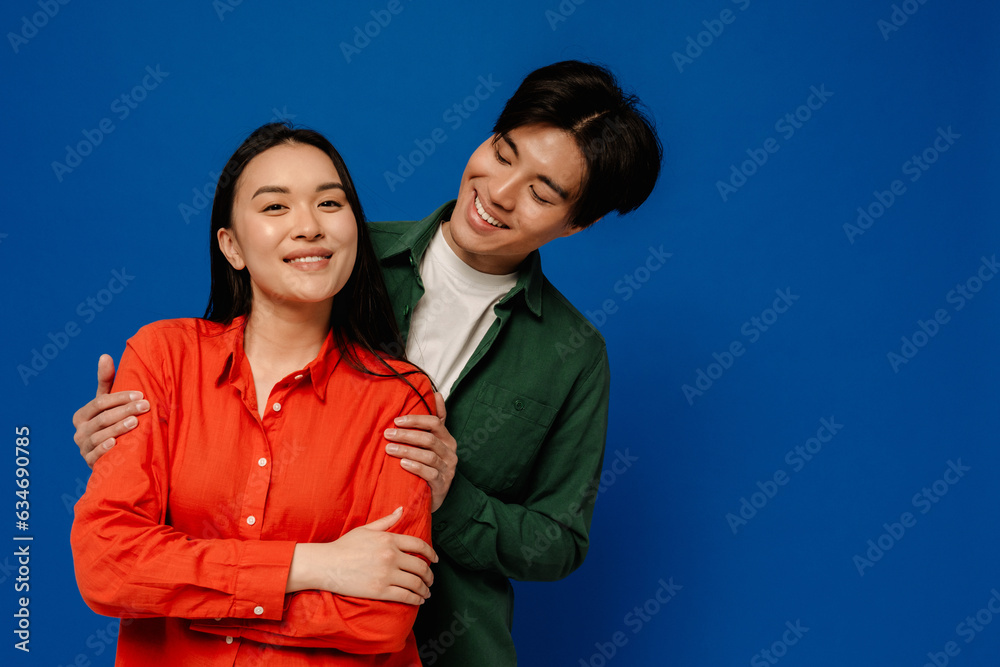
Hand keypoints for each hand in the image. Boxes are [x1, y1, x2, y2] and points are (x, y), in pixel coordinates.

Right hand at [72, 354, 148, 466]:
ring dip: (118, 428)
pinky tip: (115, 443)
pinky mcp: (90, 463)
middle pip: (102, 419)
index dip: (120, 397)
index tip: (140, 394)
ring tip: (136, 422)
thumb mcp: (108, 402)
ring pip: (100, 436)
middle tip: (146, 405)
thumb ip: (107, 381)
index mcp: (82, 415)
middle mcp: (80, 431)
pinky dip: (104, 449)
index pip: (100, 403)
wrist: (112, 453)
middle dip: (125, 411)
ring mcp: (84, 448)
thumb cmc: (111, 421)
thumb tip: (105, 356)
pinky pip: (95, 456)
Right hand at [287, 508, 437, 604]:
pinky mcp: (380, 591)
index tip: (436, 559)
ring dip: (425, 589)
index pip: (419, 545)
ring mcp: (386, 574)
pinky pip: (405, 596)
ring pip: (415, 583)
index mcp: (389, 539)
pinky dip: (416, 599)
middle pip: (420, 566)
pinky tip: (418, 600)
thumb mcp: (366, 529)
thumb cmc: (344, 546)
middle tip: (431, 579)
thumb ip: (387, 520)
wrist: (326, 564)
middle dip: (429, 574)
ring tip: (426, 591)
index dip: (431, 553)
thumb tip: (402, 509)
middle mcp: (391, 556)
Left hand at [384, 393, 456, 511]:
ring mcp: (448, 470)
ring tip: (389, 449)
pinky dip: (415, 467)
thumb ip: (436, 419)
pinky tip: (402, 464)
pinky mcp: (443, 485)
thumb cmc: (431, 466)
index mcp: (447, 439)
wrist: (434, 497)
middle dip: (406, 435)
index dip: (416, 420)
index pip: (435, 423)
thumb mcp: (434, 442)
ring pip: (428, 455)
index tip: (396, 420)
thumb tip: (437, 393)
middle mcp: (450, 453)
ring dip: (407, 450)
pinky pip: (430, 473)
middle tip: (387, 434)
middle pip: (429, 439)